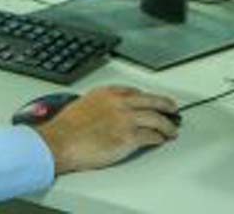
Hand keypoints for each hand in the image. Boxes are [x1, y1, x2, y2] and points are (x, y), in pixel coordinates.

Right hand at [34, 86, 179, 173]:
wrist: (61, 141)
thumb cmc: (66, 128)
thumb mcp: (82, 105)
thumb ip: (99, 105)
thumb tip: (106, 114)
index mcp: (106, 93)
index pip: (134, 91)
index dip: (146, 97)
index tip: (150, 101)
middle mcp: (118, 103)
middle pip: (151, 101)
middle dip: (165, 105)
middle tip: (173, 109)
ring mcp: (125, 119)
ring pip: (156, 118)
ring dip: (167, 125)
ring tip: (172, 129)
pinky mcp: (129, 137)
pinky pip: (151, 136)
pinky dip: (159, 138)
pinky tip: (161, 140)